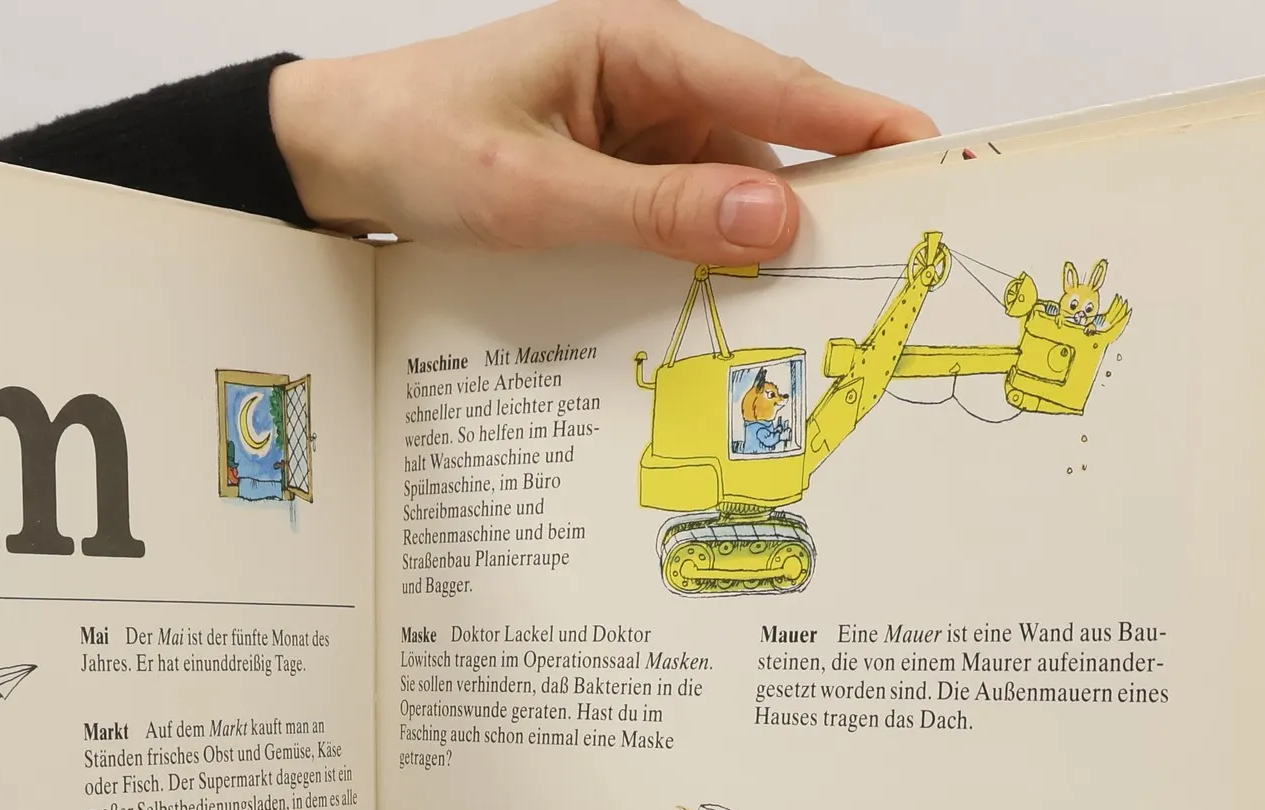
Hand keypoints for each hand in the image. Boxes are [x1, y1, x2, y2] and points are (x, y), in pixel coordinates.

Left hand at [270, 0, 934, 262]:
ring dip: (748, 245)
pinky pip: (679, 216)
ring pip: (725, 189)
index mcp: (638, 43)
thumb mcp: (537, 191)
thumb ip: (658, 209)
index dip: (859, 124)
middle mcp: (648, 77)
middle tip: (878, 266)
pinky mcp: (613, 175)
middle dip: (814, 203)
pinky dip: (698, 258)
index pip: (775, 82)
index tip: (929, 160)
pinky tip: (715, 306)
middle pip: (764, 140)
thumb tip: (773, 217)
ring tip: (796, 310)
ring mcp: (633, 128)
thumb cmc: (417, 142)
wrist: (335, 158)